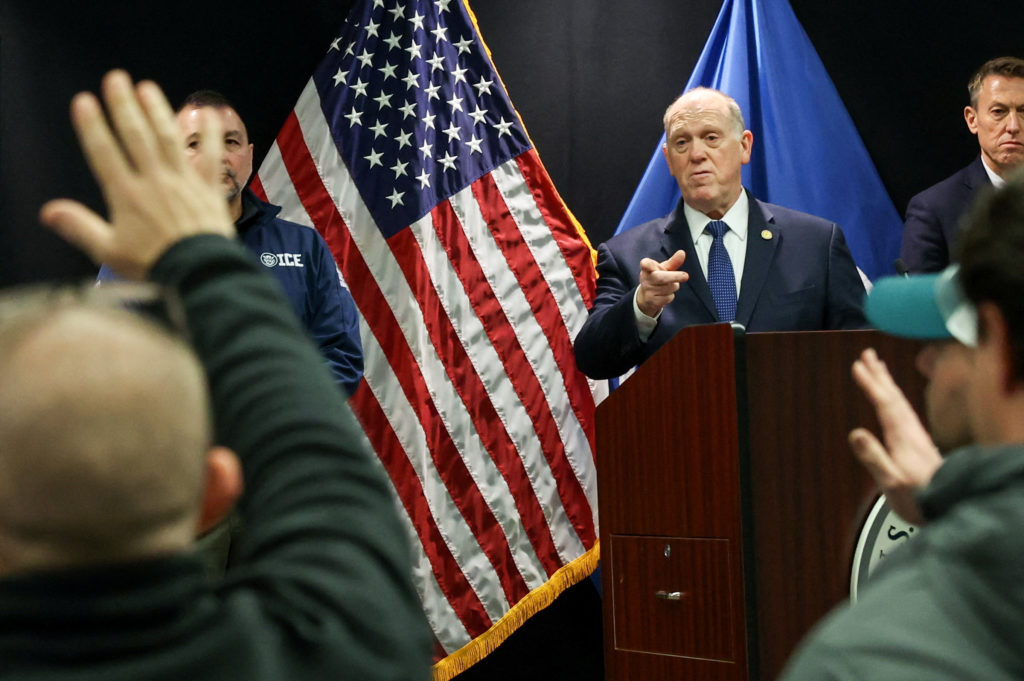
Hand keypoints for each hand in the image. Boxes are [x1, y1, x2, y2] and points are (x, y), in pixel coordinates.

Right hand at [39, 70, 234, 279]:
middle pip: (136, 137)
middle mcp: (154, 182)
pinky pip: (210, 158)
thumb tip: (49, 212)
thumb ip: (80, 227)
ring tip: (147, 88)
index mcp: (127, 195)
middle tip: (116, 78)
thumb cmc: (154, 265)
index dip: (93, 126)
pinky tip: (210, 115)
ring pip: (169, 139)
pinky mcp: (209, 190)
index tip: (84, 101)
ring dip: (158, 111)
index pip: (104, 153)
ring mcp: (184, 183)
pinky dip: (211, 136)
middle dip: (124, 106)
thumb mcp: (109, 251)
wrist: (200, 273)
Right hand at [636, 250, 688, 316]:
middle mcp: (645, 279)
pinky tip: (663, 295)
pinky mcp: (652, 302)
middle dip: (675, 276)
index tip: (645, 264)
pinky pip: (668, 297)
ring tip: (667, 286)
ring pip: (669, 288)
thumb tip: (682, 253)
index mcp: (647, 269)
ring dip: (674, 286)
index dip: (646, 265)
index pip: (646, 265)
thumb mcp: (663, 269)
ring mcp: (648, 291)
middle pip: (661, 278)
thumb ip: (673, 262)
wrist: (645, 298)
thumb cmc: (656, 279)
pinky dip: (670, 296)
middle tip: (686, 276)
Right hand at [848, 348, 942, 524]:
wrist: (953, 506)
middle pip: (894, 396)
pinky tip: (893, 401)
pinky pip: (905, 411)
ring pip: (901, 402)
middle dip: (880, 374)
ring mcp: (918, 437)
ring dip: (888, 383)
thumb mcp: (891, 482)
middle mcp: (912, 432)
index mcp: (903, 437)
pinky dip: (896, 398)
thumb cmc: (919, 498)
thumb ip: (874, 457)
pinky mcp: (921, 443)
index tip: (858, 366)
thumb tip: (855, 432)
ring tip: (878, 369)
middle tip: (867, 354)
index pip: (885, 403)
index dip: (871, 384)